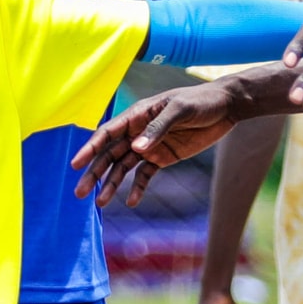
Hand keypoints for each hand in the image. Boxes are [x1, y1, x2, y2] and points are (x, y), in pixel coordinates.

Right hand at [73, 76, 258, 208]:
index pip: (108, 133)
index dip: (90, 148)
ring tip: (100, 203)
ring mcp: (149, 145)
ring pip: (123, 167)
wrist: (225, 107)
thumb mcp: (180, 110)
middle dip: (94, 173)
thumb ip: (157, 128)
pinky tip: (131, 202)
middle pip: (110, 154)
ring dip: (111, 184)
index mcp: (138, 115)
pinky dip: (137, 188)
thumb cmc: (201, 101)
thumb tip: (135, 148)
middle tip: (79, 192)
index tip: (76, 164)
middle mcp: (138, 131)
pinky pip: (144, 175)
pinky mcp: (163, 157)